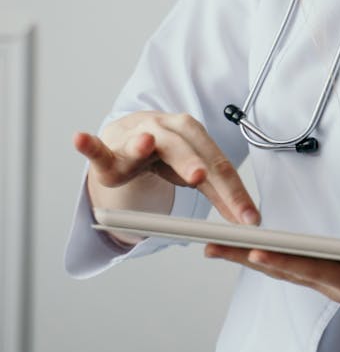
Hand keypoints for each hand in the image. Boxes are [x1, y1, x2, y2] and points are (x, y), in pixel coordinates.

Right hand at [73, 111, 258, 225]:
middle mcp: (167, 130)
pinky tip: (80, 139)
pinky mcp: (109, 152)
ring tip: (144, 144)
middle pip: (185, 149)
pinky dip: (89, 145)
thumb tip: (248, 221)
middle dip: (194, 163)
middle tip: (202, 176)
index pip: (218, 166)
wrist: (132, 138)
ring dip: (142, 143)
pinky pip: (98, 149)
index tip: (248, 218)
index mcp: (194, 136)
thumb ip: (218, 192)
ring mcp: (136, 137)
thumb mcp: (195, 172)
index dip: (234, 192)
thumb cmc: (169, 156)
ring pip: (143, 142)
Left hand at [203, 244, 339, 351]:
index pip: (315, 270)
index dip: (286, 260)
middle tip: (210, 246)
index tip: (255, 250)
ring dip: (250, 259)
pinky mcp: (333, 281)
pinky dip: (269, 260)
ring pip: (285, 270)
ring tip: (216, 247)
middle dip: (248, 258)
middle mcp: (336, 285)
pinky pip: (294, 269)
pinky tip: (251, 253)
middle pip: (286, 269)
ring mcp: (332, 285)